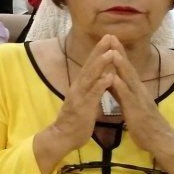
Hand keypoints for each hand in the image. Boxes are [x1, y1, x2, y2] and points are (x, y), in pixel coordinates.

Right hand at [45, 36, 119, 152]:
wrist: (62, 137)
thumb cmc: (76, 121)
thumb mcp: (84, 101)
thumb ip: (91, 90)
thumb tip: (100, 78)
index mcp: (80, 86)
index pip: (90, 65)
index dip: (98, 52)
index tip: (107, 39)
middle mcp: (78, 87)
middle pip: (90, 66)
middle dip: (99, 51)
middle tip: (109, 37)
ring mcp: (80, 97)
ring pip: (91, 77)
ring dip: (101, 64)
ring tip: (111, 53)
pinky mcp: (83, 107)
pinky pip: (93, 94)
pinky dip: (101, 85)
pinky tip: (109, 77)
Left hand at [105, 39, 173, 173]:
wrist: (161, 142)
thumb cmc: (144, 124)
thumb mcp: (129, 105)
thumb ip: (119, 93)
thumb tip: (110, 79)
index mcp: (135, 90)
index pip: (125, 68)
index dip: (117, 53)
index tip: (109, 39)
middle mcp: (138, 91)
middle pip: (127, 68)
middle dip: (118, 52)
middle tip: (110, 36)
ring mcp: (139, 100)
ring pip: (129, 80)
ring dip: (121, 66)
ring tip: (112, 52)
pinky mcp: (137, 111)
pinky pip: (128, 98)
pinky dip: (121, 87)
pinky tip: (114, 79)